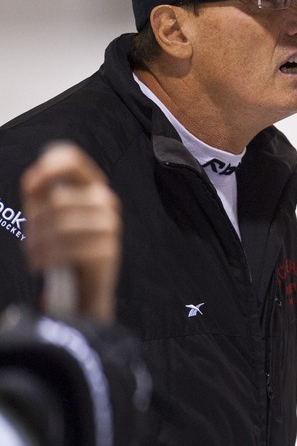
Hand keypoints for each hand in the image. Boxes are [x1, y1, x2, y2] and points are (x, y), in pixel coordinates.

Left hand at [20, 142, 120, 321]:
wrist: (85, 290)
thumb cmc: (67, 249)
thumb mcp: (52, 218)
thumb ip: (43, 195)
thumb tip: (35, 179)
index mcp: (93, 188)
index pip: (73, 161)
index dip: (48, 169)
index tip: (32, 187)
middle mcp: (106, 203)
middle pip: (58, 200)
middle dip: (35, 224)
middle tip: (32, 241)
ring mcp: (110, 226)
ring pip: (59, 226)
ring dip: (38, 245)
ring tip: (36, 255)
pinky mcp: (107, 250)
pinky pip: (66, 250)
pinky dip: (47, 260)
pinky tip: (43, 265)